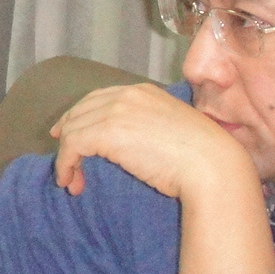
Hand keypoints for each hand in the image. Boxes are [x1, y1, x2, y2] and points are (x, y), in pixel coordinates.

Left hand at [50, 83, 274, 273]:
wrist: (211, 166)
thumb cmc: (202, 158)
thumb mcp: (172, 131)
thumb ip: (148, 128)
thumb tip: (130, 144)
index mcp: (145, 91)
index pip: (101, 98)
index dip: (81, 115)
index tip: (69, 132)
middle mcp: (127, 94)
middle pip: (82, 109)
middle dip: (69, 132)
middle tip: (63, 158)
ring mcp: (116, 110)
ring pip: (74, 129)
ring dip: (67, 157)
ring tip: (70, 181)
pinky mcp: (106, 131)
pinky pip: (72, 146)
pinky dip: (66, 164)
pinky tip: (71, 182)